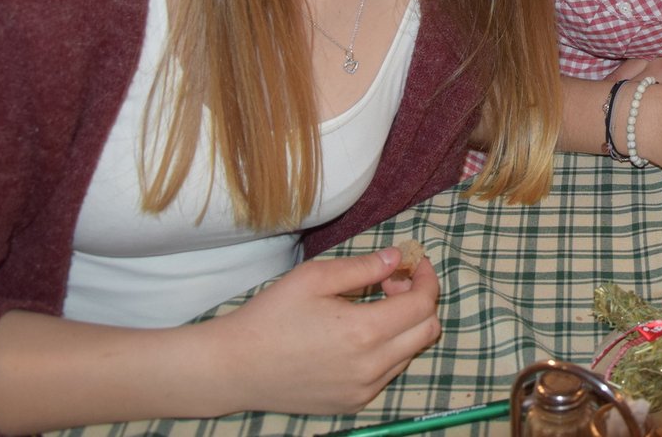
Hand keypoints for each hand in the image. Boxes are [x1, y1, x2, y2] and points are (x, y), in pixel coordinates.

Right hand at [211, 246, 440, 415]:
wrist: (233, 368)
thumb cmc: (271, 316)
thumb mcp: (314, 277)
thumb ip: (363, 266)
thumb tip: (397, 257)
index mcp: (365, 332)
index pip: (423, 304)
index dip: (426, 278)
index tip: (413, 263)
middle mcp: (371, 367)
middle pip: (427, 330)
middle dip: (419, 300)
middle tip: (391, 283)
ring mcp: (363, 390)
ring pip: (410, 352)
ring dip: (403, 326)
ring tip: (372, 307)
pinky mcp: (353, 404)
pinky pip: (388, 373)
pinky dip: (387, 350)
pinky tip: (357, 335)